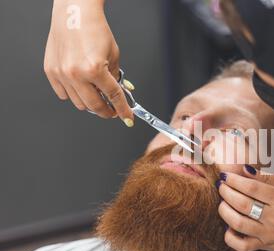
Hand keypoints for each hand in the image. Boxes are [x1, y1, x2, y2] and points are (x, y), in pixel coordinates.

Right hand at [44, 0, 133, 124]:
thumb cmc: (94, 29)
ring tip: (97, 95)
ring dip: (90, 103)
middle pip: (94, 105)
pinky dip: (74, 94)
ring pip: (79, 103)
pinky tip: (81, 86)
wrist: (75, 14)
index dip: (122, 109)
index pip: (113, 97)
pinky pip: (63, 94)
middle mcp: (76, 74)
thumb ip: (115, 78)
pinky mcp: (51, 72)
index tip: (127, 118)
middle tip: (112, 110)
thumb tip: (117, 95)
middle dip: (106, 111)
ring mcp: (61, 74)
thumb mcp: (114, 55)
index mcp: (94, 69)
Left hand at [217, 166, 273, 250]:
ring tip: (222, 202)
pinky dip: (229, 236)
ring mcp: (269, 234)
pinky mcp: (263, 245)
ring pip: (238, 223)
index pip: (252, 187)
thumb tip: (243, 169)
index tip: (225, 176)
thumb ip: (266, 177)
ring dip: (224, 211)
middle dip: (226, 193)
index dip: (235, 180)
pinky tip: (228, 225)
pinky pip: (241, 245)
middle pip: (243, 204)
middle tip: (221, 186)